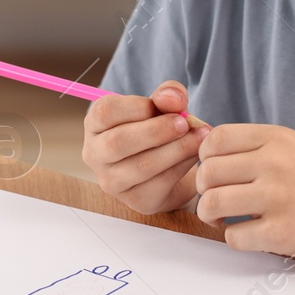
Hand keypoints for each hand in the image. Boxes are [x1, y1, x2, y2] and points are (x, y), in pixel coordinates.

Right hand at [83, 81, 209, 214]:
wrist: (167, 169)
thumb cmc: (157, 130)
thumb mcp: (162, 105)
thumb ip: (168, 94)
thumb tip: (173, 99)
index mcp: (95, 124)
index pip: (105, 112)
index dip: (137, 106)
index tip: (167, 104)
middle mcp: (95, 154)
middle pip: (119, 142)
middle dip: (157, 130)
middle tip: (185, 122)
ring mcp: (112, 181)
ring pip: (141, 166)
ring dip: (175, 149)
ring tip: (199, 137)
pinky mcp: (136, 199)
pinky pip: (160, 182)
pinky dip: (182, 165)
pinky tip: (196, 153)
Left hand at [194, 124, 294, 269]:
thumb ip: (257, 147)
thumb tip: (208, 150)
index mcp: (278, 139)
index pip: (216, 138)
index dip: (205, 157)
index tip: (214, 171)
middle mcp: (275, 164)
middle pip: (207, 171)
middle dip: (203, 189)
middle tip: (217, 200)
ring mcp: (278, 198)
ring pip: (211, 203)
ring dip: (210, 215)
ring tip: (223, 219)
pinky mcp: (280, 233)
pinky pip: (232, 236)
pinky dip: (234, 239)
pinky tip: (250, 235)